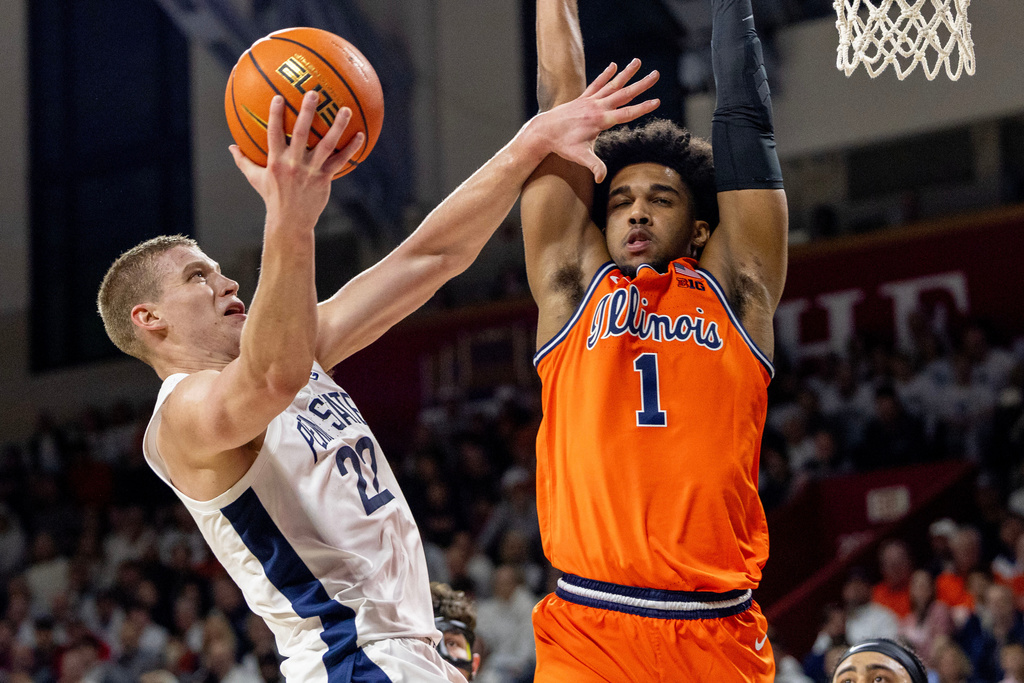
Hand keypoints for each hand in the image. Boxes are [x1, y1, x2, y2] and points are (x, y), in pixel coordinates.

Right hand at [229, 90, 364, 228]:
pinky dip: (352, 148)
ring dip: (337, 126)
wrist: (290, 221)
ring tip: (346, 110)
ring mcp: (311, 171)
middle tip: (314, 93)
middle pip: (302, 133)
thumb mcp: (255, 179)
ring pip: (327, 145)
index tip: (279, 96)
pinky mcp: (324, 179)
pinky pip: (340, 161)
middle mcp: (294, 163)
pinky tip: (361, 135)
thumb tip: (230, 146)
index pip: (274, 133)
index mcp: (276, 161)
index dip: (276, 115)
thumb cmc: (272, 197)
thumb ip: (243, 161)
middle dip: (308, 112)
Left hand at [527, 59, 659, 181]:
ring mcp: (590, 100)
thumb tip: (600, 179)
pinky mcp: (583, 98)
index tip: (657, 101)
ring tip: (638, 61)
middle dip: (642, 85)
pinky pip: (597, 84)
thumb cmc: (563, 145)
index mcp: (600, 121)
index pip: (626, 114)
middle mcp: (597, 107)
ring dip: (626, 73)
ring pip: (612, 85)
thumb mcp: (579, 157)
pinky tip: (615, 66)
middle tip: (657, 74)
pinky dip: (606, 75)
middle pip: (624, 94)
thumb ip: (594, 166)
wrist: (544, 131)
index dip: (642, 108)